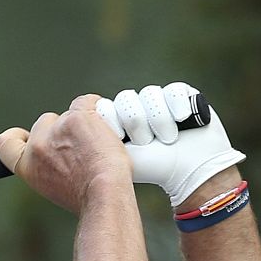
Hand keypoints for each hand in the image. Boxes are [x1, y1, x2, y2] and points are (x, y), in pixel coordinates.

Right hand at [0, 94, 133, 214]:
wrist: (104, 194)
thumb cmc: (87, 196)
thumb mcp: (54, 187)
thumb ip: (48, 166)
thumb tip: (60, 156)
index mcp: (27, 166)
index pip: (6, 143)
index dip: (15, 136)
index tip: (24, 135)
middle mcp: (37, 146)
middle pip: (44, 123)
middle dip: (62, 129)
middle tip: (83, 146)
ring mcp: (57, 129)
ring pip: (69, 113)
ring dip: (83, 123)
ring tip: (100, 145)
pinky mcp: (78, 117)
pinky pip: (87, 102)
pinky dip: (98, 109)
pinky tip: (109, 126)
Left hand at [94, 83, 245, 206]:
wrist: (191, 171)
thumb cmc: (153, 168)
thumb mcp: (116, 157)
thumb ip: (93, 140)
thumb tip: (69, 125)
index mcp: (118, 121)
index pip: (105, 107)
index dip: (112, 123)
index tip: (120, 141)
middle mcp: (138, 107)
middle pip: (125, 99)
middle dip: (135, 124)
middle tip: (144, 143)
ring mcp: (159, 100)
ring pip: (148, 94)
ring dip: (158, 120)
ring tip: (167, 139)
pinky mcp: (183, 95)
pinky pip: (173, 90)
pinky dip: (177, 106)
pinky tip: (182, 120)